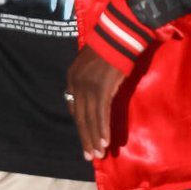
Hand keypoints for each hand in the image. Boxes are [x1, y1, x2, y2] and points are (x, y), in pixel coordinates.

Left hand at [64, 43, 127, 160]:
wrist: (118, 34)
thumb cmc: (109, 47)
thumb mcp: (92, 64)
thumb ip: (90, 81)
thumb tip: (96, 97)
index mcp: (71, 78)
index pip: (73, 107)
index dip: (80, 125)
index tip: (86, 137)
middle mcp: (76, 84)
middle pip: (79, 117)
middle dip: (84, 137)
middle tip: (89, 156)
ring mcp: (88, 87)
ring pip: (89, 118)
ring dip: (94, 138)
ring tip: (98, 154)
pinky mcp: (102, 89)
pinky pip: (101, 113)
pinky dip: (103, 129)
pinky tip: (105, 141)